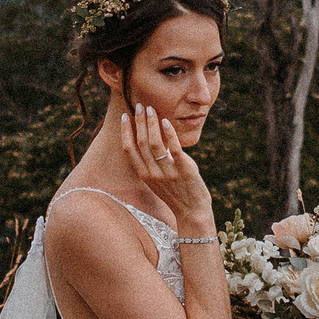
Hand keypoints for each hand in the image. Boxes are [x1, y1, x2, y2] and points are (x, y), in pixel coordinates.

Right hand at [122, 103, 212, 229]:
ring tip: (152, 110)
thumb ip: (154, 163)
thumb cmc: (176, 195)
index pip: (128, 150)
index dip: (125, 132)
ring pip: (154, 144)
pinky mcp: (184, 170)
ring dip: (152, 124)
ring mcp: (168, 173)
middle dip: (139, 122)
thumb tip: (153, 141)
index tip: (125, 116)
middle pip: (141, 143)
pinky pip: (174, 149)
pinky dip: (169, 134)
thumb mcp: (159, 180)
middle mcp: (152, 174)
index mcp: (144, 175)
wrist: (192, 212)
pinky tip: (167, 122)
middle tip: (140, 106)